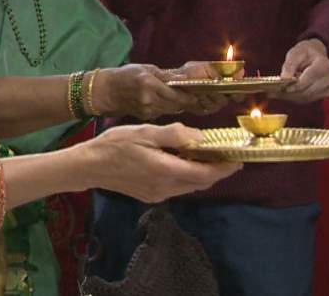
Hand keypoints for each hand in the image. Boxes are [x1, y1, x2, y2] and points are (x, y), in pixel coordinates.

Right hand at [83, 123, 241, 201]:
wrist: (89, 166)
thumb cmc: (116, 144)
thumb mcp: (146, 131)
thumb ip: (175, 134)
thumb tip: (199, 138)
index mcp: (166, 171)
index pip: (205, 174)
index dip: (224, 168)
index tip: (238, 158)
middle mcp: (166, 188)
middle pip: (200, 182)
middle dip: (217, 171)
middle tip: (227, 155)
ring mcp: (158, 194)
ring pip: (190, 186)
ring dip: (202, 174)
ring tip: (208, 156)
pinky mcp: (150, 196)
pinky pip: (177, 188)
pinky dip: (187, 176)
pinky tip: (183, 161)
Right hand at [93, 64, 195, 120]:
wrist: (105, 92)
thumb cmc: (124, 76)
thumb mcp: (146, 69)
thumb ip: (165, 75)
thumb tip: (185, 78)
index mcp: (149, 84)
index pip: (177, 95)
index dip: (190, 97)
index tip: (198, 95)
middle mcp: (149, 99)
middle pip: (176, 105)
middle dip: (187, 102)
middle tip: (196, 97)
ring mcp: (146, 110)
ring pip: (171, 110)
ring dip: (178, 105)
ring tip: (184, 98)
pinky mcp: (145, 117)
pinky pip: (162, 113)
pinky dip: (167, 108)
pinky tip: (167, 102)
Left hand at [172, 61, 234, 115]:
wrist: (171, 85)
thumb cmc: (188, 73)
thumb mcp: (204, 67)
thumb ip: (222, 70)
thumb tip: (240, 71)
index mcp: (224, 80)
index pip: (240, 85)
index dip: (241, 85)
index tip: (237, 82)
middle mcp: (222, 92)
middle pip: (234, 96)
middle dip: (228, 92)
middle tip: (222, 89)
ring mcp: (214, 102)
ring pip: (221, 102)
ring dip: (212, 96)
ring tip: (202, 91)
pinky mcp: (205, 110)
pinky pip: (209, 108)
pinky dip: (203, 102)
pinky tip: (197, 98)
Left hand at [271, 38, 328, 103]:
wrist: (316, 55)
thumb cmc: (306, 52)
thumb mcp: (296, 52)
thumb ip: (290, 65)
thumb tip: (284, 78)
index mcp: (324, 65)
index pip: (308, 80)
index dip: (294, 85)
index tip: (281, 87)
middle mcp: (328, 79)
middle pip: (306, 91)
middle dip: (289, 93)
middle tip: (272, 92)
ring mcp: (326, 88)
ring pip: (305, 97)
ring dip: (289, 97)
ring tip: (275, 93)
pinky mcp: (322, 94)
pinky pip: (306, 99)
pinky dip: (294, 98)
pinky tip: (284, 94)